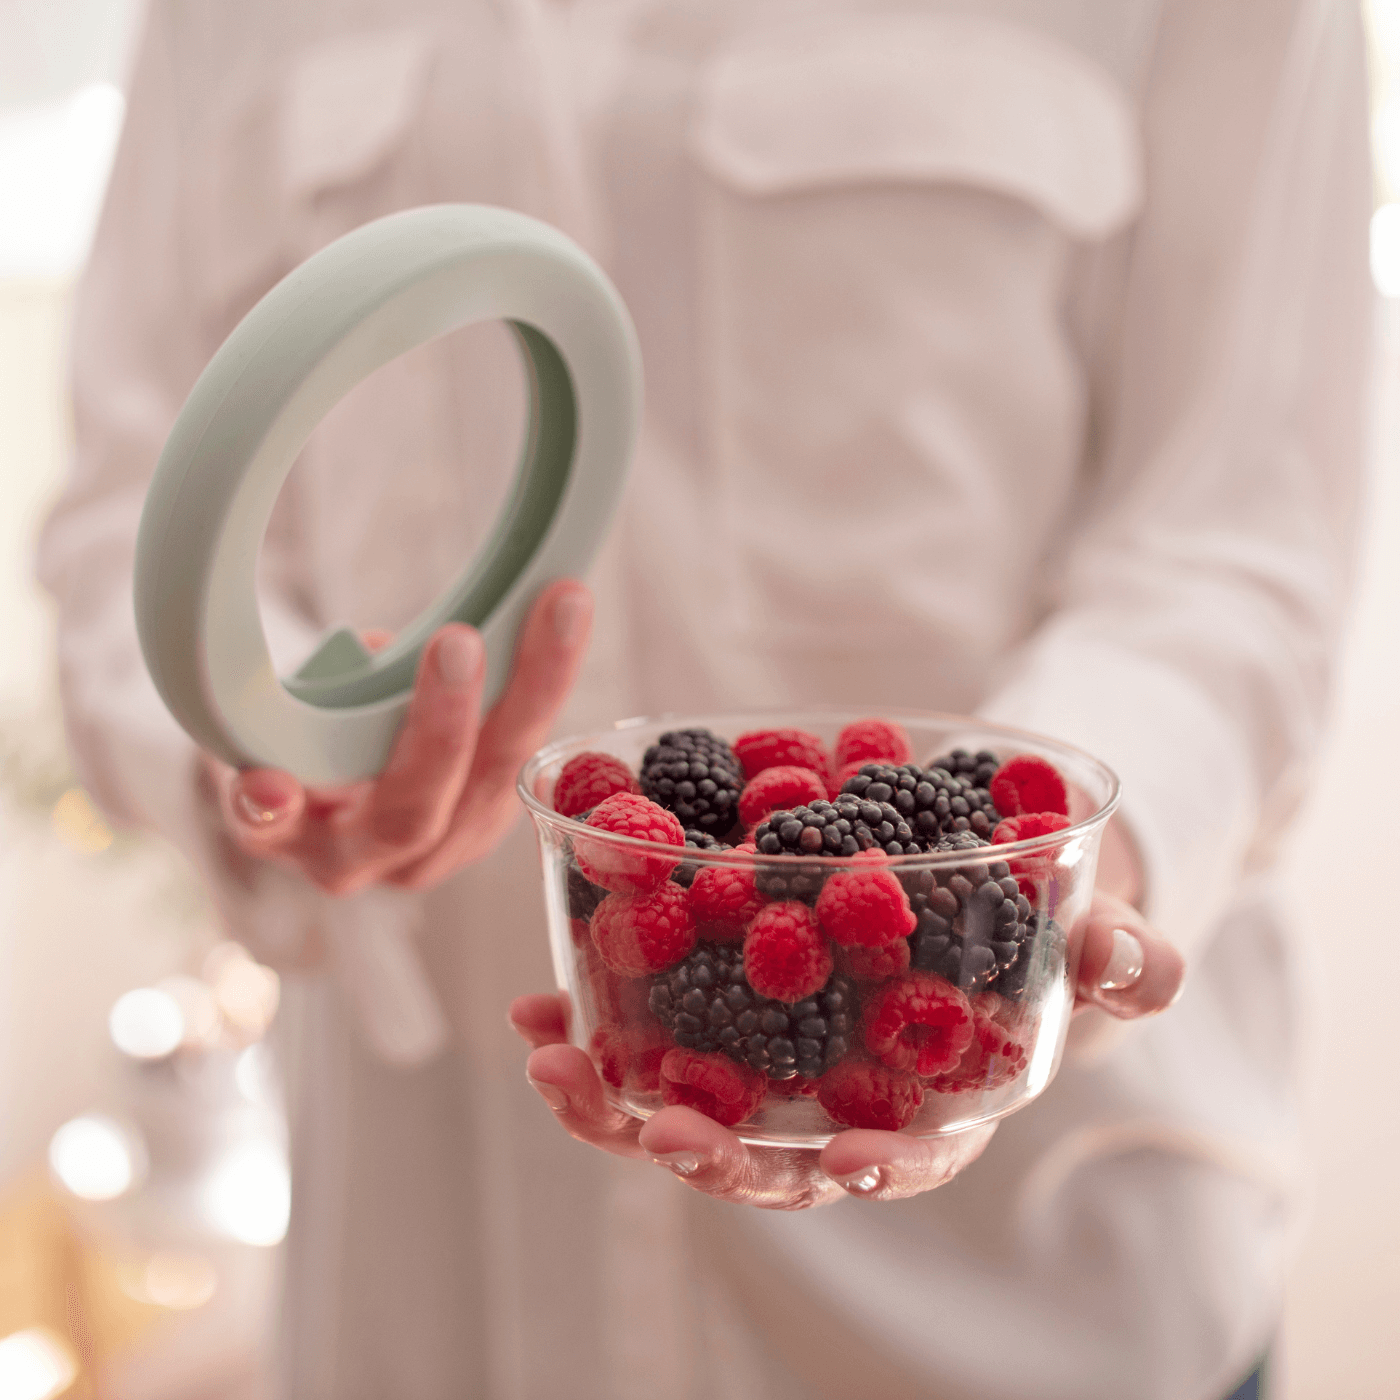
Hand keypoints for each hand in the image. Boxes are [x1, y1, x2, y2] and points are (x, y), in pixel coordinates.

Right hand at [205, 580, 591, 895]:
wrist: (340, 775)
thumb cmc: (298, 731)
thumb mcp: (277, 712)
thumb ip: (306, 694)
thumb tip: (379, 656)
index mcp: (288, 834)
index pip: (273, 829)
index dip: (271, 810)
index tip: (270, 783)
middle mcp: (364, 860)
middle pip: (409, 813)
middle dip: (439, 728)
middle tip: (457, 643)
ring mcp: (437, 850)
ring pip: (494, 780)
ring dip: (534, 688)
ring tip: (559, 605)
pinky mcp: (490, 821)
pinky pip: (533, 758)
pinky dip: (552, 685)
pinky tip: (572, 617)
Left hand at [510, 887, 1184, 1211]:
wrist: (965, 870)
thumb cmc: (1030, 919)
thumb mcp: (1084, 928)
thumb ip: (1117, 955)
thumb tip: (1146, 965)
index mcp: (933, 1097)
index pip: (913, 1155)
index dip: (885, 1168)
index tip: (852, 1164)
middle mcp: (841, 1098)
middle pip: (777, 1153)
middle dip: (718, 1154)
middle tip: (661, 1131)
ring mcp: (773, 1064)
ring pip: (691, 1106)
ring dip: (617, 1101)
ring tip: (552, 1062)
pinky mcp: (718, 1013)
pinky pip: (649, 1041)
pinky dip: (595, 1033)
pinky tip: (540, 1012)